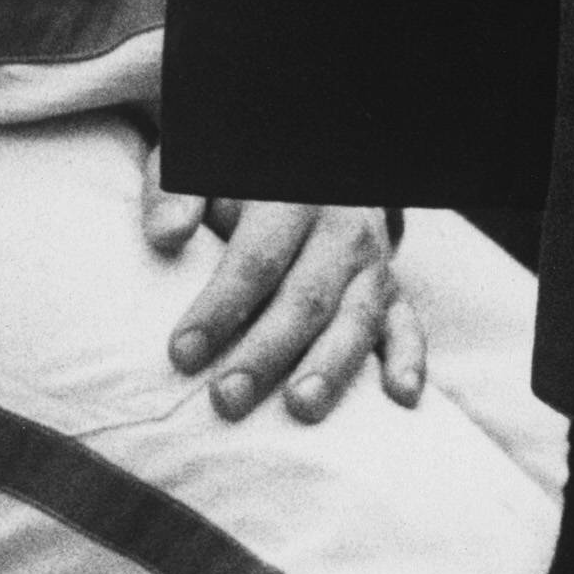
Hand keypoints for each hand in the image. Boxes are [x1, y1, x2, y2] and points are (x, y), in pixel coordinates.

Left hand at [145, 158, 422, 420]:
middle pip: (306, 296)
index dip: (220, 307)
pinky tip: (401, 396)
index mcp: (290, 195)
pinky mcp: (392, 289)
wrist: (308, 164)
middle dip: (267, 352)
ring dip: (331, 366)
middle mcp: (340, 228)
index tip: (182, 353)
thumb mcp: (202, 167)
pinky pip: (408, 323)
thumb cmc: (239, 178)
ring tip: (302, 408)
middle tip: (227, 399)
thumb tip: (164, 236)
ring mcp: (373, 260)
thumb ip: (175, 193)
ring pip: (357, 316)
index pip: (256, 258)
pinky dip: (409, 358)